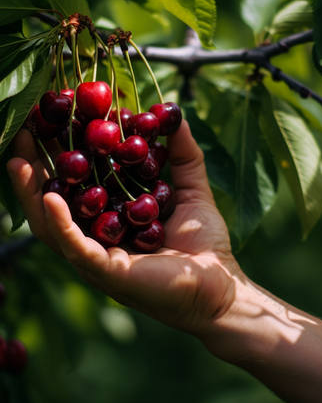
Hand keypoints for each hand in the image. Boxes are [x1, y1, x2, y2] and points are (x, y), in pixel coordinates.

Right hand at [6, 122, 242, 338]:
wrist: (221, 286)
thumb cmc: (206, 245)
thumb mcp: (192, 190)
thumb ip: (183, 156)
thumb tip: (175, 116)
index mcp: (112, 217)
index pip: (79, 182)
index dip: (62, 154)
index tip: (52, 120)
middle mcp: (97, 237)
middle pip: (55, 202)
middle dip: (34, 169)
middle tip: (22, 134)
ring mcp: (97, 256)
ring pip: (52, 226)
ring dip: (32, 193)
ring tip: (18, 160)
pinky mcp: (107, 271)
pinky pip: (75, 247)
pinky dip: (59, 222)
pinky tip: (50, 196)